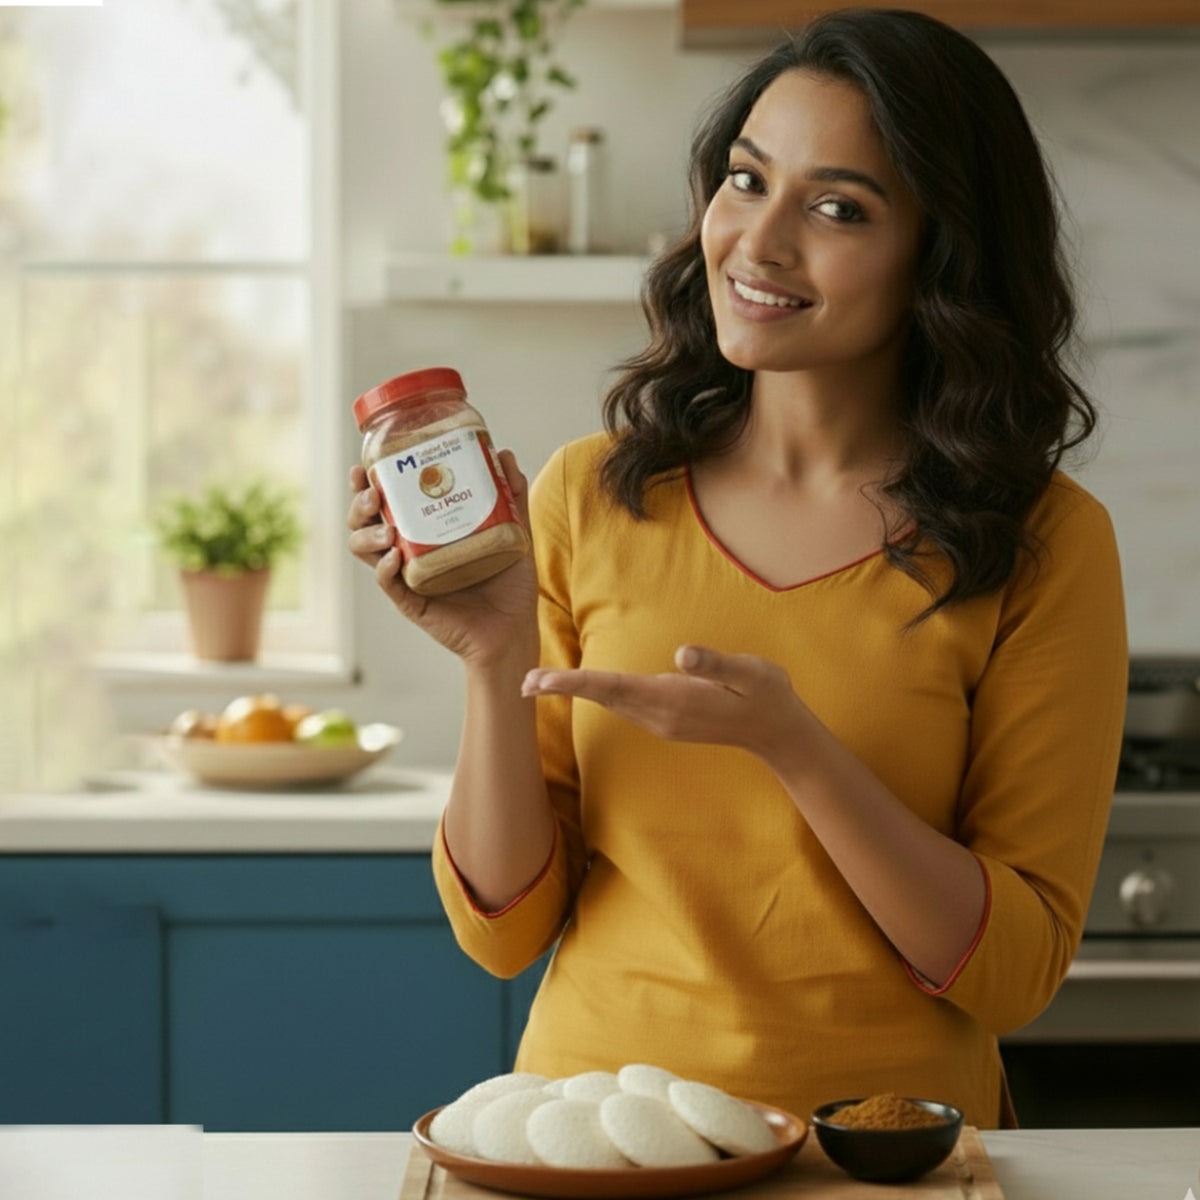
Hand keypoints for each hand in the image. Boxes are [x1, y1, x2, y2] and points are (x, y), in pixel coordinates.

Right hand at [346, 451, 538, 666]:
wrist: (514, 629)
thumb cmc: (509, 583)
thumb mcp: (514, 533)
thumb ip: (511, 497)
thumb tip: (505, 456)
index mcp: (424, 530)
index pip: (386, 502)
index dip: (368, 483)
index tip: (367, 466)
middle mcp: (408, 550)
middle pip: (363, 522)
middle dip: (359, 503)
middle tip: (374, 493)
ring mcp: (407, 577)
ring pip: (364, 551)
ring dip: (367, 534)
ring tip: (387, 528)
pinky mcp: (412, 602)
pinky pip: (389, 584)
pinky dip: (385, 569)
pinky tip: (395, 556)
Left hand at [522, 644, 811, 761]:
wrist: (778, 733)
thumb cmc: (767, 695)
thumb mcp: (751, 673)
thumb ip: (716, 663)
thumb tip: (683, 654)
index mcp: (675, 699)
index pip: (615, 687)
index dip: (575, 682)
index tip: (542, 681)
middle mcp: (661, 715)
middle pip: (603, 698)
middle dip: (563, 689)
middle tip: (521, 683)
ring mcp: (663, 722)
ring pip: (610, 704)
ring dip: (576, 693)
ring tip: (540, 684)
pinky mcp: (668, 721)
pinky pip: (623, 706)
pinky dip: (598, 695)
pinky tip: (584, 688)